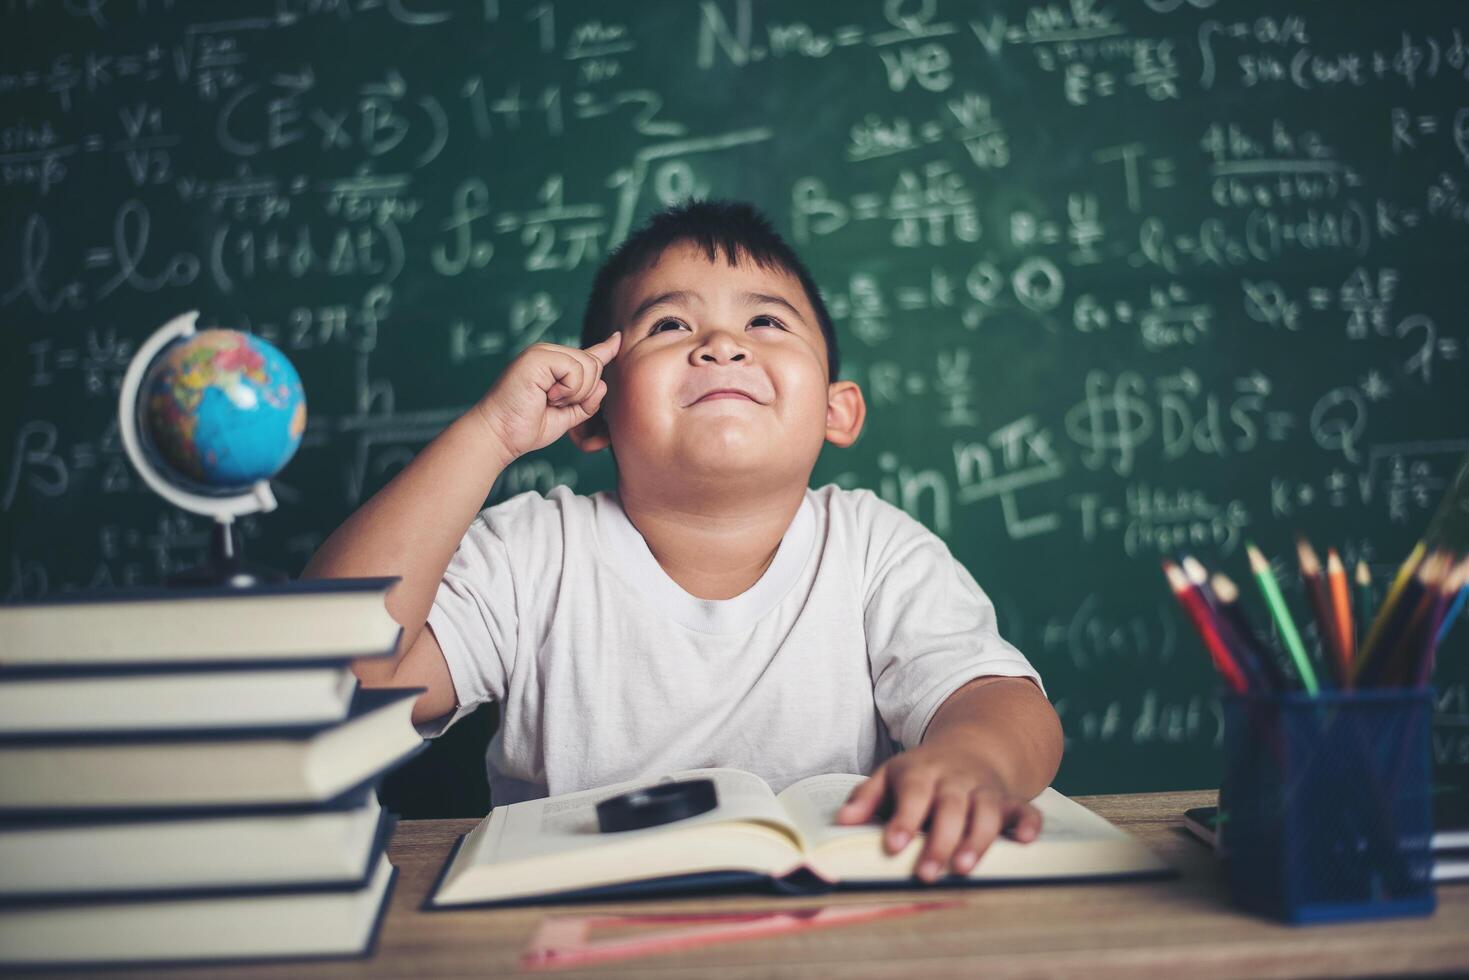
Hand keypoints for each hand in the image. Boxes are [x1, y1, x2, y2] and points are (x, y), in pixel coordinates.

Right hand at [472, 332, 620, 463]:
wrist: (499, 434)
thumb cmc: (526, 427)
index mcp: (553, 365)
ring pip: (588, 366)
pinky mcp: (538, 357)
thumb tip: (603, 384)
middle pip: (594, 363)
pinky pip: (575, 370)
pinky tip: (548, 396)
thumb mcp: (566, 415)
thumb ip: (586, 401)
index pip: (587, 354)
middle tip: (555, 404)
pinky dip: (568, 390)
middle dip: (584, 392)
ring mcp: (542, 352)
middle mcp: (548, 353)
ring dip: (575, 393)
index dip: (605, 348)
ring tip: (549, 401)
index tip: (617, 338)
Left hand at [834, 745, 1042, 882]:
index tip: (892, 845)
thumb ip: (866, 797)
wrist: (969, 746)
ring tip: (963, 868)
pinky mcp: (1009, 799)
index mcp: (921, 773)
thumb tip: (841, 821)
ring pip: (987, 812)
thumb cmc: (921, 773)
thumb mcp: (889, 776)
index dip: (904, 819)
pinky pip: (1025, 809)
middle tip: (926, 874)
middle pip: (951, 808)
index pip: (913, 794)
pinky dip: (1029, 823)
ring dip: (978, 840)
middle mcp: (956, 780)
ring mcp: (985, 789)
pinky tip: (1026, 841)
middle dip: (939, 841)